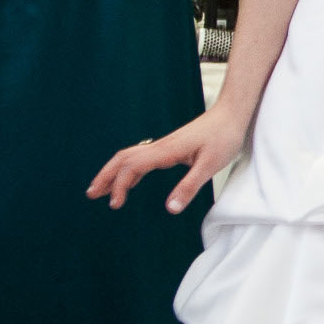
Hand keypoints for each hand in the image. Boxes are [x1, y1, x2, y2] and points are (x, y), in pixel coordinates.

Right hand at [91, 106, 245, 214]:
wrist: (231, 114)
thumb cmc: (223, 137)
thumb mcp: (210, 166)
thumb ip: (189, 187)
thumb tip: (170, 209)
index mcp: (166, 150)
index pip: (133, 167)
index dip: (120, 185)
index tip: (114, 204)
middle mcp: (160, 146)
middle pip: (123, 159)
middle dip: (105, 176)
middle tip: (91, 194)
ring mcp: (164, 145)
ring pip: (130, 156)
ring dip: (113, 171)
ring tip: (102, 188)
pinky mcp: (169, 146)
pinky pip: (142, 156)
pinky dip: (129, 168)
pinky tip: (129, 179)